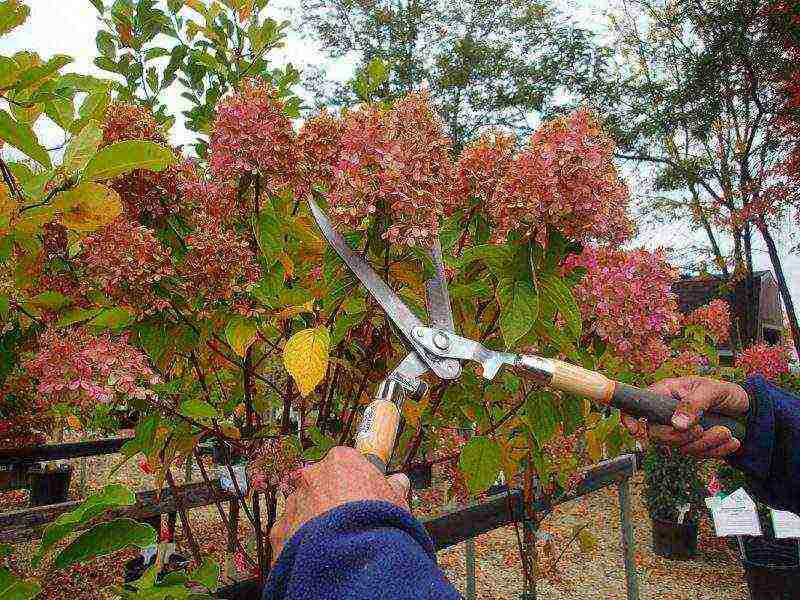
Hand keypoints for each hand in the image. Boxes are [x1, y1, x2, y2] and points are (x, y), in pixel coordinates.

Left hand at [269, 446, 410, 563]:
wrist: (350, 556)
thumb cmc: (377, 522)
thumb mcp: (396, 502)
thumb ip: (394, 488)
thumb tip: (399, 481)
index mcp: (340, 461)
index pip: (345, 464)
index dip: (355, 482)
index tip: (363, 498)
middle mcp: (311, 476)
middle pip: (320, 484)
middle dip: (330, 500)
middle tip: (349, 522)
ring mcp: (293, 503)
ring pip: (304, 509)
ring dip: (314, 522)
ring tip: (334, 543)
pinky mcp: (280, 530)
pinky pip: (291, 533)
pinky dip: (301, 542)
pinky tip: (318, 554)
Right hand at [622, 376, 748, 457]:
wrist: (747, 407)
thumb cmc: (725, 392)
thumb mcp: (711, 391)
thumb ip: (693, 405)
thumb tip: (676, 425)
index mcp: (665, 394)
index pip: (636, 405)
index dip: (629, 418)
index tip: (635, 431)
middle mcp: (667, 413)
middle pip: (657, 434)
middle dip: (681, 438)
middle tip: (702, 429)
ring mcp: (679, 430)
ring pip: (679, 447)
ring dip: (705, 444)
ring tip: (726, 432)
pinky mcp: (694, 444)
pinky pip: (697, 454)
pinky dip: (716, 451)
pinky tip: (733, 442)